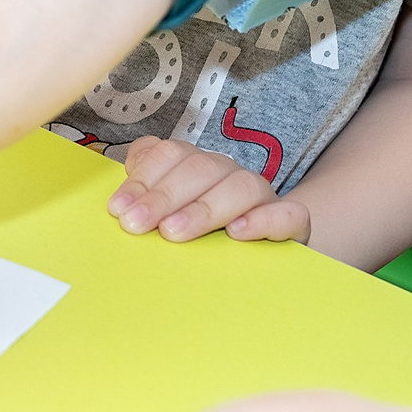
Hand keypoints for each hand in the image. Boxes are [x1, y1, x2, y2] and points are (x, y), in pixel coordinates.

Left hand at [109, 137, 309, 244]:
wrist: (261, 256)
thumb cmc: (202, 236)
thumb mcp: (168, 214)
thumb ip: (146, 196)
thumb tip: (122, 200)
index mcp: (196, 165)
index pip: (170, 155)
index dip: (143, 179)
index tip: (118, 209)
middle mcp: (228, 173)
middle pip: (200, 169)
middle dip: (163, 196)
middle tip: (136, 224)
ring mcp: (262, 196)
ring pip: (241, 186)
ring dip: (204, 209)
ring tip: (173, 232)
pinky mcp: (293, 223)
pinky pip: (288, 214)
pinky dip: (263, 221)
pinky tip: (236, 233)